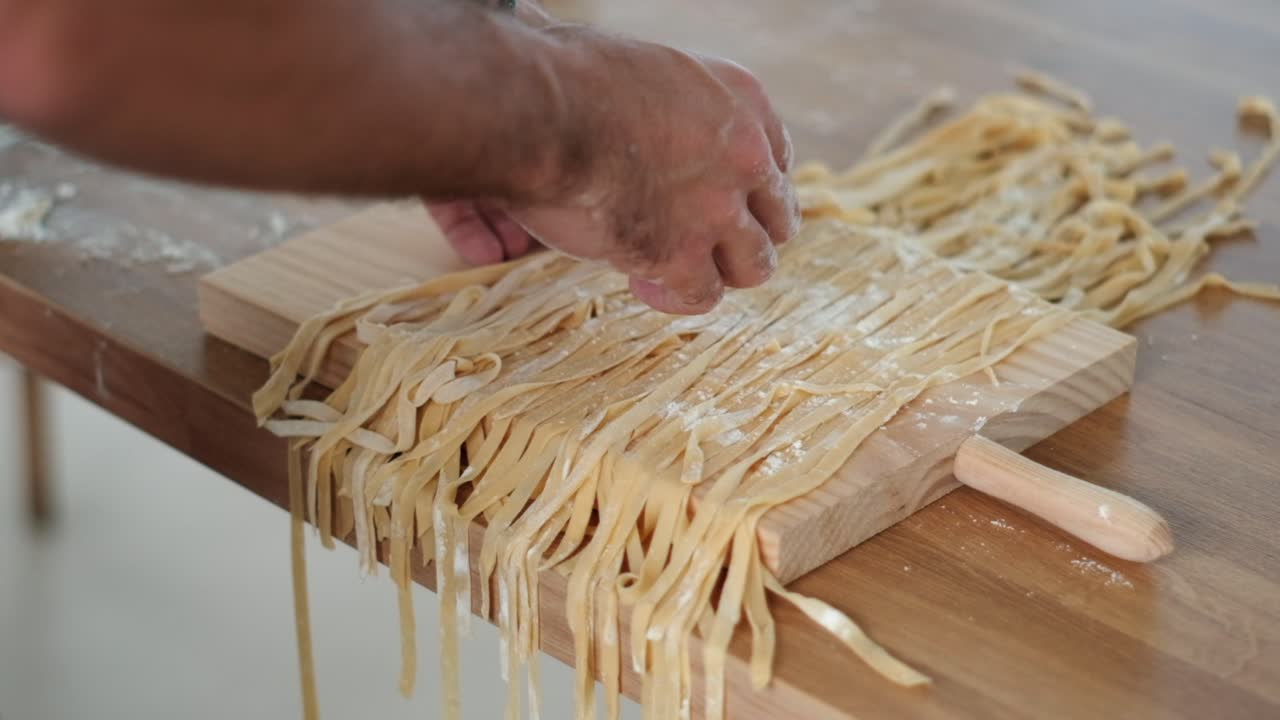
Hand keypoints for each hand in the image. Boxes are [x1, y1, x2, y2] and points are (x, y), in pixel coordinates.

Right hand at [433, 24, 798, 314]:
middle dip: (743, 234)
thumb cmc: (567, 79)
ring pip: (756, 265)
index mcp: (742, 99)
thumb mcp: (649, 71)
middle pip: (778, 217)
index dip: (746, 189)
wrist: (540, 108)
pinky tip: (640, 280)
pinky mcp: (682, 255)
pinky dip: (673, 297)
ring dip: (717, 271)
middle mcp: (745, 155)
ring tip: (671, 267)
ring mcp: (718, 209)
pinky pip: (702, 296)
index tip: (714, 198)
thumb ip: (673, 108)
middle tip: (701, 241)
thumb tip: (651, 134)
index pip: (776, 160)